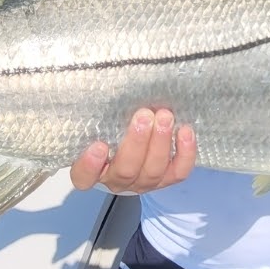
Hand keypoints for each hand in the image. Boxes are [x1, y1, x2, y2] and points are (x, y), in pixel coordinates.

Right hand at [69, 108, 196, 193]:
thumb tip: (93, 86)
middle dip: (136, 142)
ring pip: (153, 171)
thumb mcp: (97, 124)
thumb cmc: (110, 131)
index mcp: (92, 171)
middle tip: (143, 115)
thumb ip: (95, 116)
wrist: (134, 146)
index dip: (90, 165)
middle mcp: (117, 180)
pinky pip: (178, 172)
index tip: (98, 145)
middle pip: (125, 171)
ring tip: (164, 117)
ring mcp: (143, 182)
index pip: (84, 177)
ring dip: (160, 142)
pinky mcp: (166, 179)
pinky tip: (185, 131)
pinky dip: (185, 153)